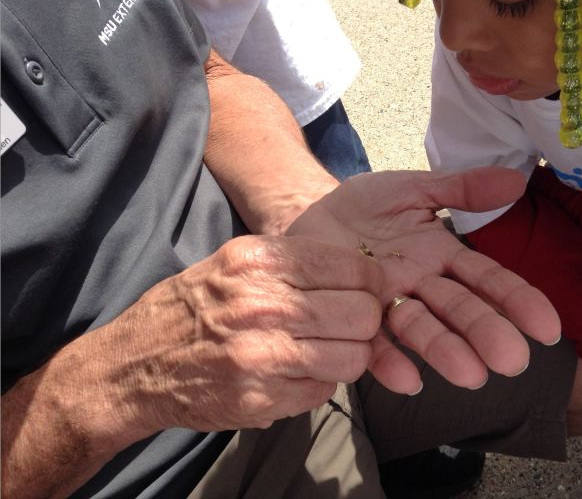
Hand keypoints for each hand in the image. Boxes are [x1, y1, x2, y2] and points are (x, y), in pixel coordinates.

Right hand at [104, 235, 383, 432]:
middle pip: (362, 313)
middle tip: (350, 326)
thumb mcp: (234, 264)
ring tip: (325, 352)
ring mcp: (261, 355)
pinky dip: (319, 384)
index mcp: (258, 261)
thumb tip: (361, 274)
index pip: (352, 267)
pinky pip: (324, 390)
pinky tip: (295, 374)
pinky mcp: (259, 399)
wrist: (133, 364)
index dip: (370, 282)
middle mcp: (261, 304)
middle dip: (366, 321)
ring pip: (353, 357)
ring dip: (348, 357)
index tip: (366, 291)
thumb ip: (293, 265)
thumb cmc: (192, 307)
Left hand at [287, 167, 561, 393]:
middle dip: (486, 333)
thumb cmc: (364, 205)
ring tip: (470, 375)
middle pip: (459, 311)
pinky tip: (408, 380)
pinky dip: (389, 363)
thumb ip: (460, 188)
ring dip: (445, 352)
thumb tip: (517, 180)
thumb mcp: (412, 187)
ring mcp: (387, 306)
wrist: (308, 213)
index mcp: (441, 256)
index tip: (547, 327)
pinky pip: (371, 344)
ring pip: (421, 330)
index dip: (516, 300)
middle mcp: (421, 286)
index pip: (486, 279)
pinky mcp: (352, 318)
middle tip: (512, 361)